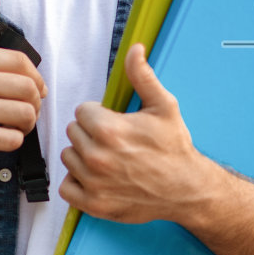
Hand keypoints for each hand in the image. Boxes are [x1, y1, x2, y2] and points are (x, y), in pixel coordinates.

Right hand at [0, 46, 44, 170]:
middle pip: (29, 88)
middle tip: (29, 110)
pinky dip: (15, 140)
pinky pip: (14, 138)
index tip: (38, 89)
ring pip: (26, 113)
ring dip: (29, 123)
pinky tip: (5, 137)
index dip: (36, 77)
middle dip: (36, 102)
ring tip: (19, 125)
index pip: (20, 60)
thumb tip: (20, 62)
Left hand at [60, 44, 217, 223]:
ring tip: (108, 158)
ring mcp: (94, 183)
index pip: (82, 112)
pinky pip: (66, 187)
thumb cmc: (175, 148)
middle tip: (114, 140)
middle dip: (90, 133)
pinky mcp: (93, 204)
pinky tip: (96, 177)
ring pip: (68, 157)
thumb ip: (142, 76)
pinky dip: (77, 182)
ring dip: (83, 156)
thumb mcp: (163, 106)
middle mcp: (97, 157)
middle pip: (73, 132)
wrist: (187, 188)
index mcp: (110, 130)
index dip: (99, 114)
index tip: (114, 122)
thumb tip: (134, 50)